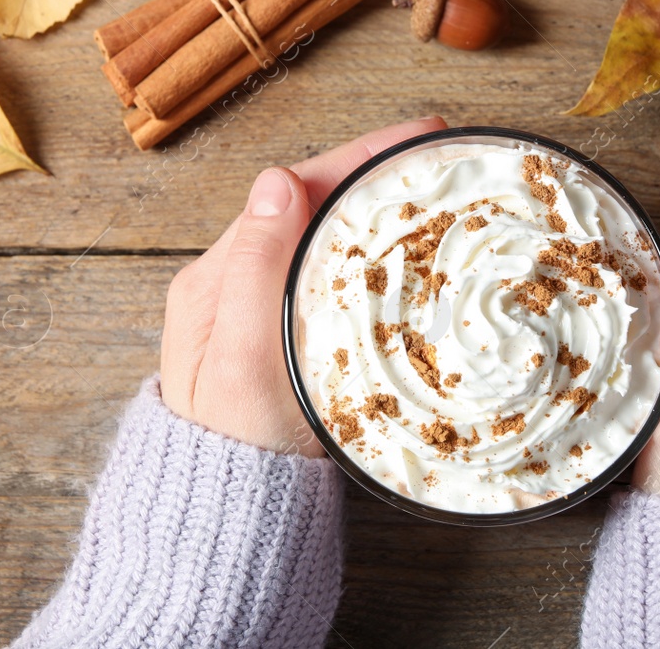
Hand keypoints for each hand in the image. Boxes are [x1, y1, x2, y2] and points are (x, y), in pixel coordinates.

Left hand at [160, 117, 447, 455]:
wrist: (227, 524)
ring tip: (437, 192)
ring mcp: (260, 317)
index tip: (419, 136)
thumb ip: (257, 270)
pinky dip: (374, 260)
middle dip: (374, 175)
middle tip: (444, 153)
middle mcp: (233, 288)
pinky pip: (332, 282)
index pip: (293, 192)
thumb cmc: (234, 453)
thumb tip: (278, 179)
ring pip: (324, 243)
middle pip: (312, 208)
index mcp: (215, 280)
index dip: (357, 157)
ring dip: (376, 213)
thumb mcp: (242, 360)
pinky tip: (411, 259)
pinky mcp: (287, 348)